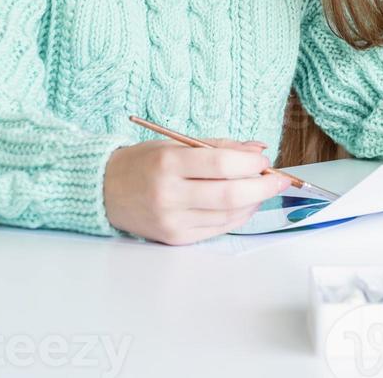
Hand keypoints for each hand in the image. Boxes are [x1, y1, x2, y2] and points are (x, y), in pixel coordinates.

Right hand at [103, 136, 291, 244]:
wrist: (105, 190)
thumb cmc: (143, 162)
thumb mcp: (176, 143)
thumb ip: (219, 146)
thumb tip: (258, 150)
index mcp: (168, 163)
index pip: (221, 164)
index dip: (250, 164)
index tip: (264, 161)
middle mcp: (169, 195)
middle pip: (230, 195)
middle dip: (262, 187)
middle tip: (277, 179)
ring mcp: (172, 221)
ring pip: (228, 216)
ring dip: (253, 203)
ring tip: (261, 189)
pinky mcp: (174, 238)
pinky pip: (216, 229)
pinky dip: (236, 217)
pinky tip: (243, 205)